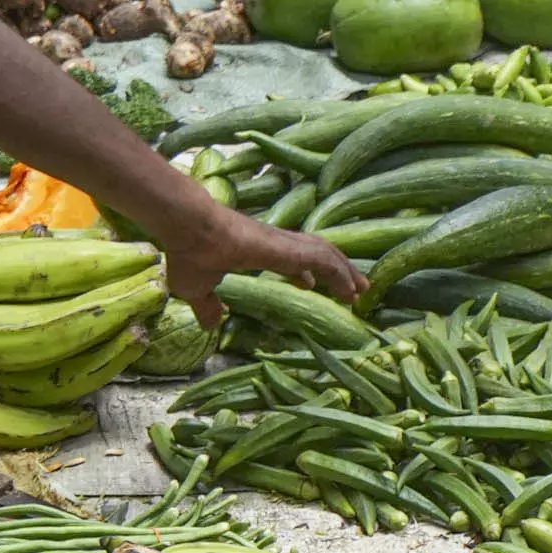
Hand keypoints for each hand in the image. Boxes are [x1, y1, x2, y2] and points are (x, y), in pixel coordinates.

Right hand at [168, 200, 361, 316]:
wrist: (189, 229)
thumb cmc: (189, 254)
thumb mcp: (197, 289)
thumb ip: (207, 306)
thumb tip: (211, 322)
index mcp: (257, 250)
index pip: (289, 258)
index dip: (303, 271)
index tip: (310, 283)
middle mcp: (275, 243)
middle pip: (315, 254)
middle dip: (336, 271)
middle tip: (354, 289)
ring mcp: (283, 243)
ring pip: (325, 255)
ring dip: (345, 272)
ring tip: (362, 290)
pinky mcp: (287, 248)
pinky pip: (322, 260)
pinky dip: (340, 273)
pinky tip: (351, 288)